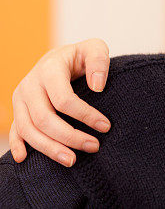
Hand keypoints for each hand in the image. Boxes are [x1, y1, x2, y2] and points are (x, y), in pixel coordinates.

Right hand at [9, 38, 111, 165]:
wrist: (59, 57)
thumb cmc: (81, 55)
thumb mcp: (95, 48)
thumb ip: (99, 61)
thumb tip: (97, 86)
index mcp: (48, 69)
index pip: (64, 99)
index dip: (85, 115)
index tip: (105, 126)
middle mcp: (30, 85)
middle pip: (44, 119)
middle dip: (70, 137)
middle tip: (94, 146)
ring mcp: (21, 99)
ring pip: (28, 129)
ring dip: (49, 148)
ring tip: (72, 160)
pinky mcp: (18, 109)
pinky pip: (15, 130)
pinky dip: (17, 145)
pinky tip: (24, 159)